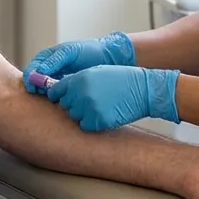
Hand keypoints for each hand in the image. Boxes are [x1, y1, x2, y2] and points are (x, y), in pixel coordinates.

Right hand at [22, 31, 135, 93]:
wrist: (106, 57)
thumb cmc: (88, 51)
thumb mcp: (70, 52)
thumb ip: (54, 60)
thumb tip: (39, 71)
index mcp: (46, 57)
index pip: (31, 69)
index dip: (30, 79)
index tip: (34, 87)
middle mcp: (49, 69)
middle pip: (35, 81)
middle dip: (35, 88)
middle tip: (41, 95)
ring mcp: (57, 79)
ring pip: (44, 90)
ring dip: (44, 95)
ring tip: (51, 98)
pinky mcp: (66, 88)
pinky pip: (56, 94)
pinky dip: (55, 98)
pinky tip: (60, 100)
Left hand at [46, 65, 176, 130]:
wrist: (142, 90)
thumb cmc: (121, 79)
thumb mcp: (97, 72)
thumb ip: (78, 80)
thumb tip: (61, 91)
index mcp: (79, 78)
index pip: (56, 91)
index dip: (58, 96)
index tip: (59, 99)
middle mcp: (81, 92)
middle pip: (64, 105)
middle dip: (73, 105)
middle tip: (88, 102)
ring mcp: (88, 107)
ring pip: (74, 116)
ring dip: (82, 114)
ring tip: (98, 107)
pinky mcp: (97, 120)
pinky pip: (85, 125)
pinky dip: (91, 123)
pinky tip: (102, 115)